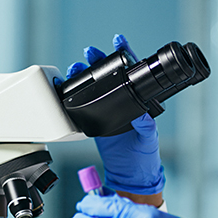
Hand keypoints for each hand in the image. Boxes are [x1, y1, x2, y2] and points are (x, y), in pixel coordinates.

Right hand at [67, 35, 165, 198]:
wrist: (129, 175)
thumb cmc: (144, 157)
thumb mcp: (148, 140)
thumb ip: (146, 128)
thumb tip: (142, 116)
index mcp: (139, 102)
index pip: (133, 73)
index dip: (126, 55)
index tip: (119, 42)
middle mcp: (123, 102)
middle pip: (110, 75)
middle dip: (99, 60)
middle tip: (90, 52)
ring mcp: (107, 110)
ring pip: (95, 86)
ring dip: (85, 74)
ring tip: (77, 66)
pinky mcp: (94, 121)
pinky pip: (84, 104)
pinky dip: (75, 93)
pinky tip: (69, 85)